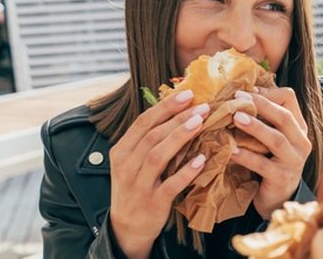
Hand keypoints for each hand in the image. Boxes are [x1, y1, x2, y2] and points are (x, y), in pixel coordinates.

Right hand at [107, 89, 210, 258]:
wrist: (127, 227)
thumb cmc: (136, 186)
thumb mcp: (133, 161)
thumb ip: (149, 140)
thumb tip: (177, 110)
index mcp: (121, 151)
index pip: (143, 123)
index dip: (165, 107)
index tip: (188, 94)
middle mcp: (126, 166)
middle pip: (152, 135)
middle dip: (177, 118)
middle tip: (202, 106)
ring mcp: (138, 185)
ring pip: (158, 155)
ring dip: (180, 137)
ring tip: (200, 123)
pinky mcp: (152, 203)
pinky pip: (170, 185)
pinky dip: (185, 172)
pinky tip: (201, 160)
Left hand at [230, 87, 311, 219]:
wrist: (276, 196)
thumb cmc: (269, 160)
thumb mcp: (270, 137)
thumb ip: (263, 118)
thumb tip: (240, 93)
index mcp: (298, 127)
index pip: (289, 99)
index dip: (267, 92)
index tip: (245, 91)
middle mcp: (301, 142)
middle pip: (284, 117)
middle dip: (261, 105)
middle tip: (238, 98)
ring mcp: (294, 161)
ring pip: (276, 139)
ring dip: (255, 127)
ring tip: (236, 118)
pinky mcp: (282, 178)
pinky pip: (263, 165)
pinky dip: (247, 156)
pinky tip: (232, 150)